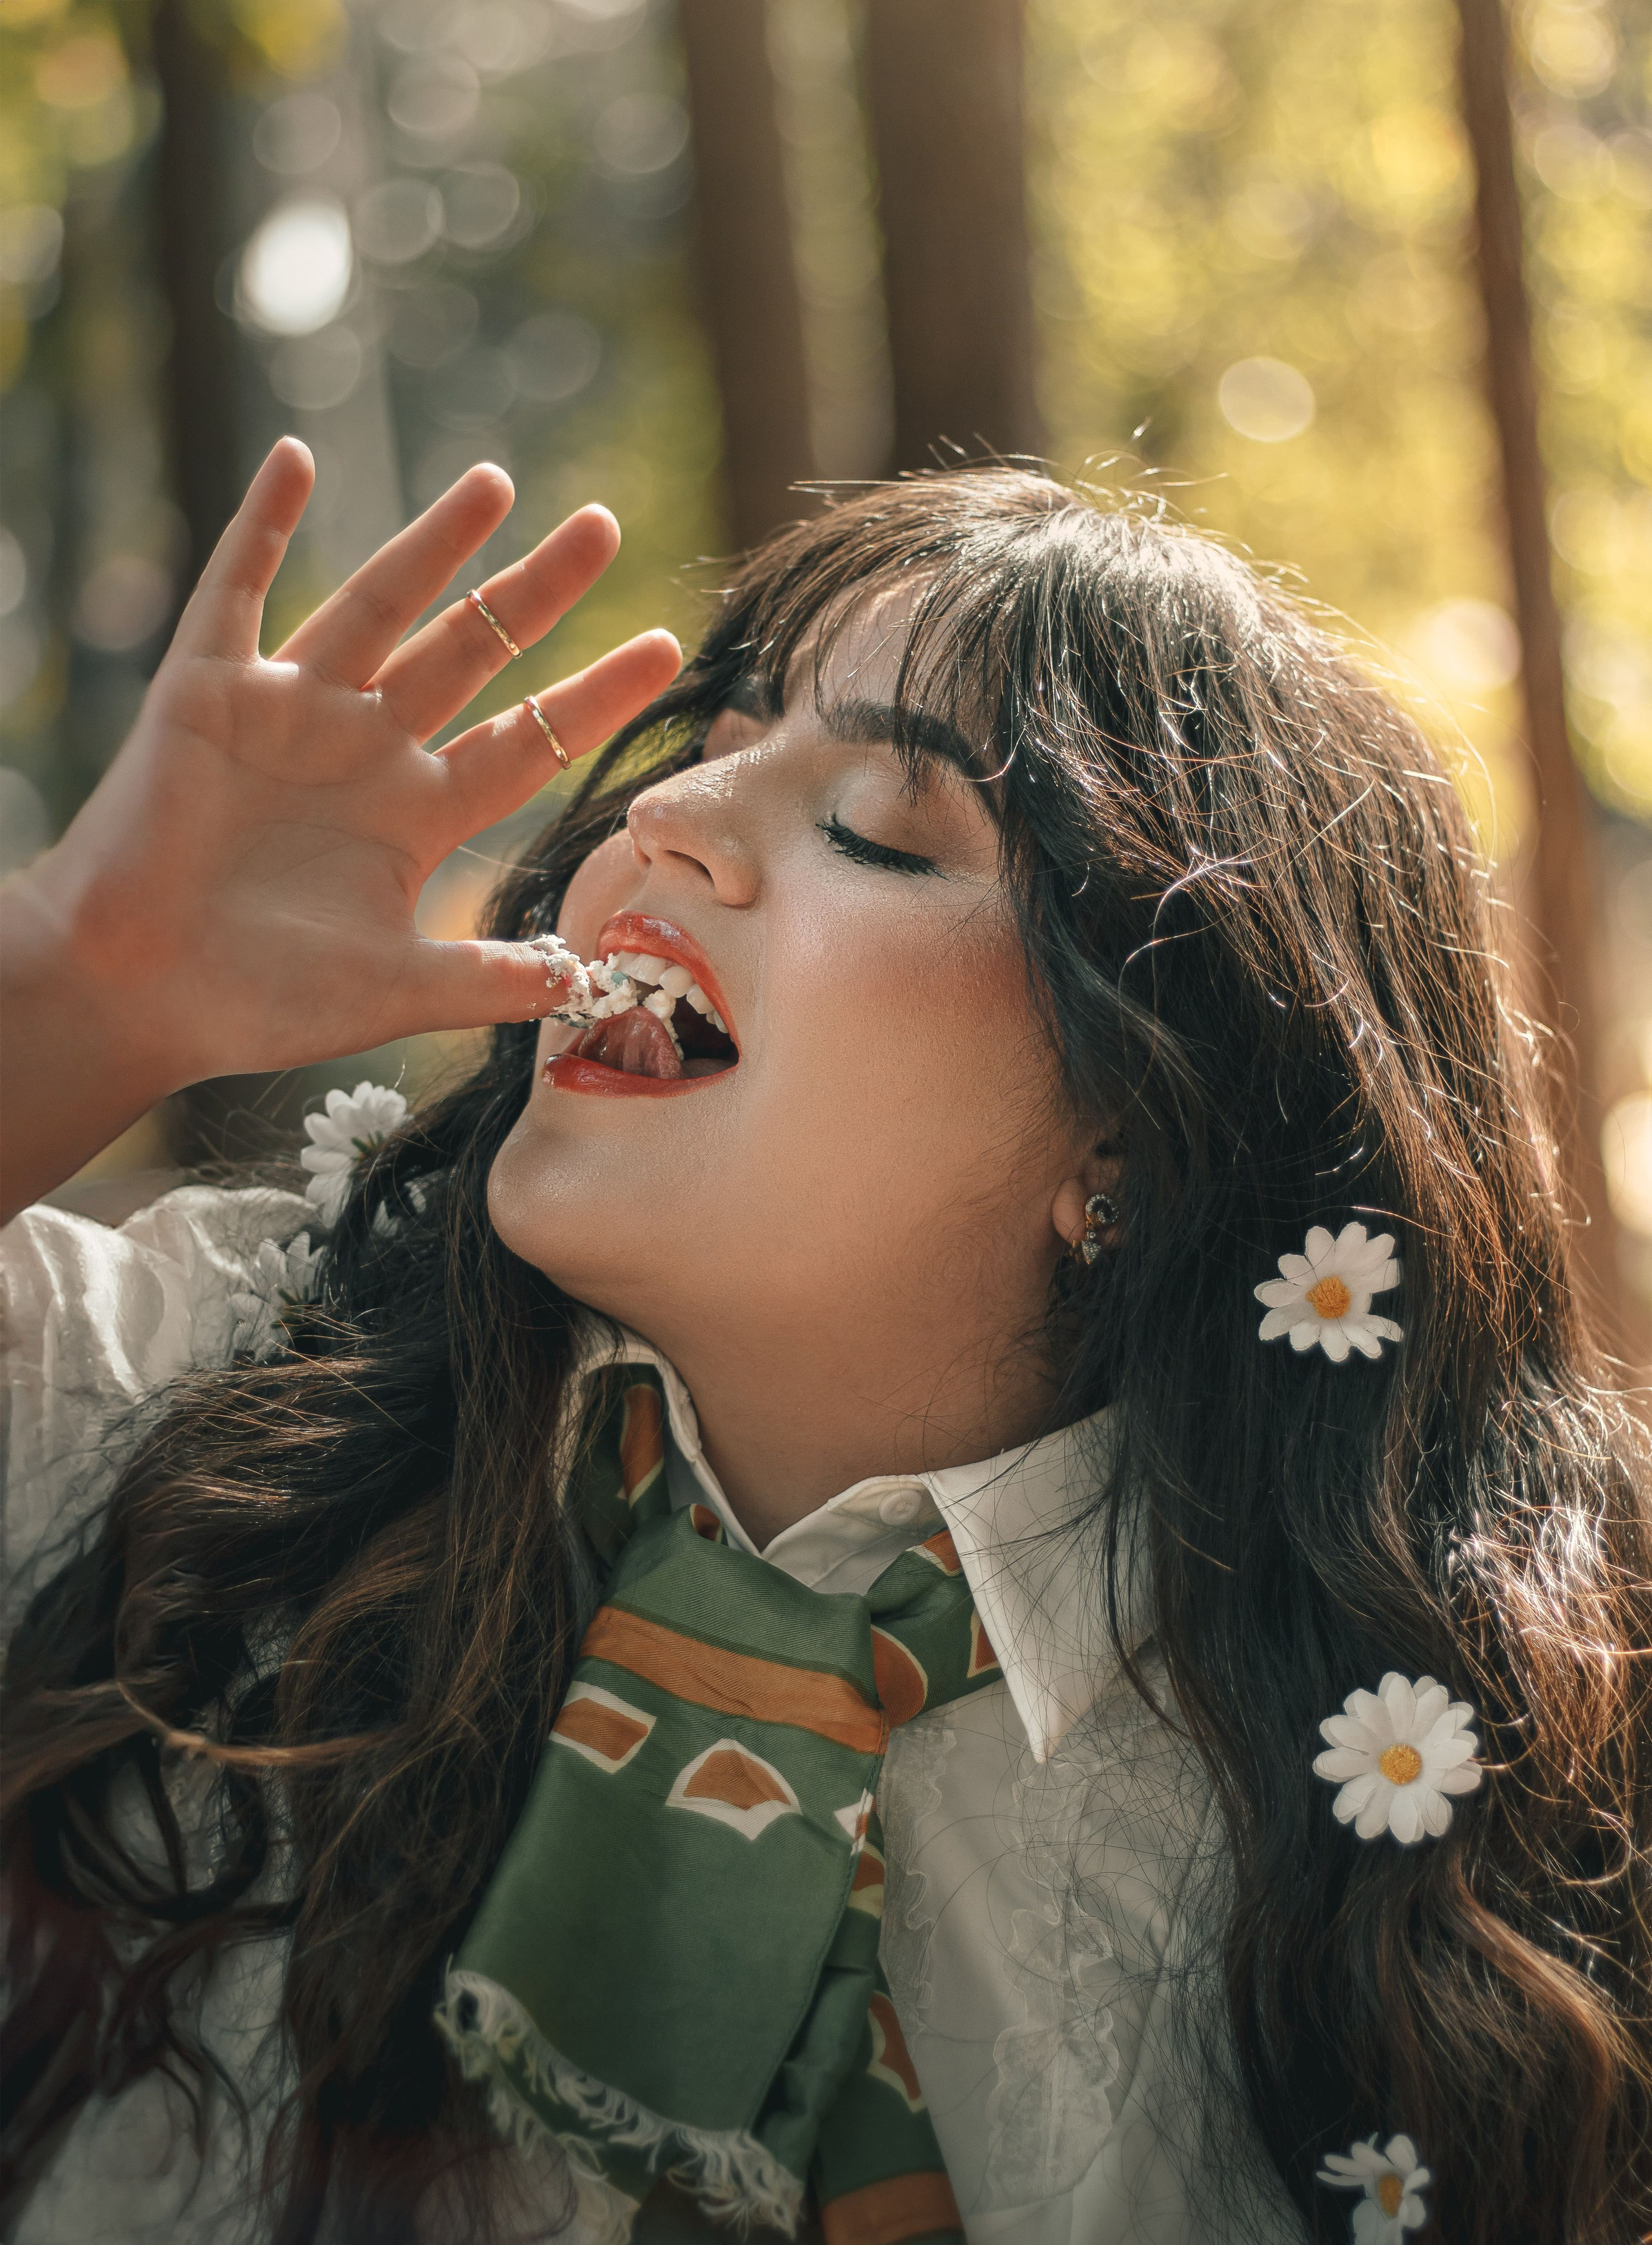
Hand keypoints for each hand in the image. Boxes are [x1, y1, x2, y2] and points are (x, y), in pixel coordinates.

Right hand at [0, 439, 679, 1217]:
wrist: (137, 997)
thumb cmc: (258, 1000)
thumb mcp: (397, 991)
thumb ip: (491, 981)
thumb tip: (588, 981)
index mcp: (416, 813)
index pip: (528, 740)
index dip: (596, 694)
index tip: (666, 647)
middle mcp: (365, 748)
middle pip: (472, 652)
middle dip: (536, 591)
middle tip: (603, 525)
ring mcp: (289, 712)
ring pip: (377, 604)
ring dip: (433, 543)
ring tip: (495, 482)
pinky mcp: (207, 692)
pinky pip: (236, 592)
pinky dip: (259, 526)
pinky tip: (295, 459)